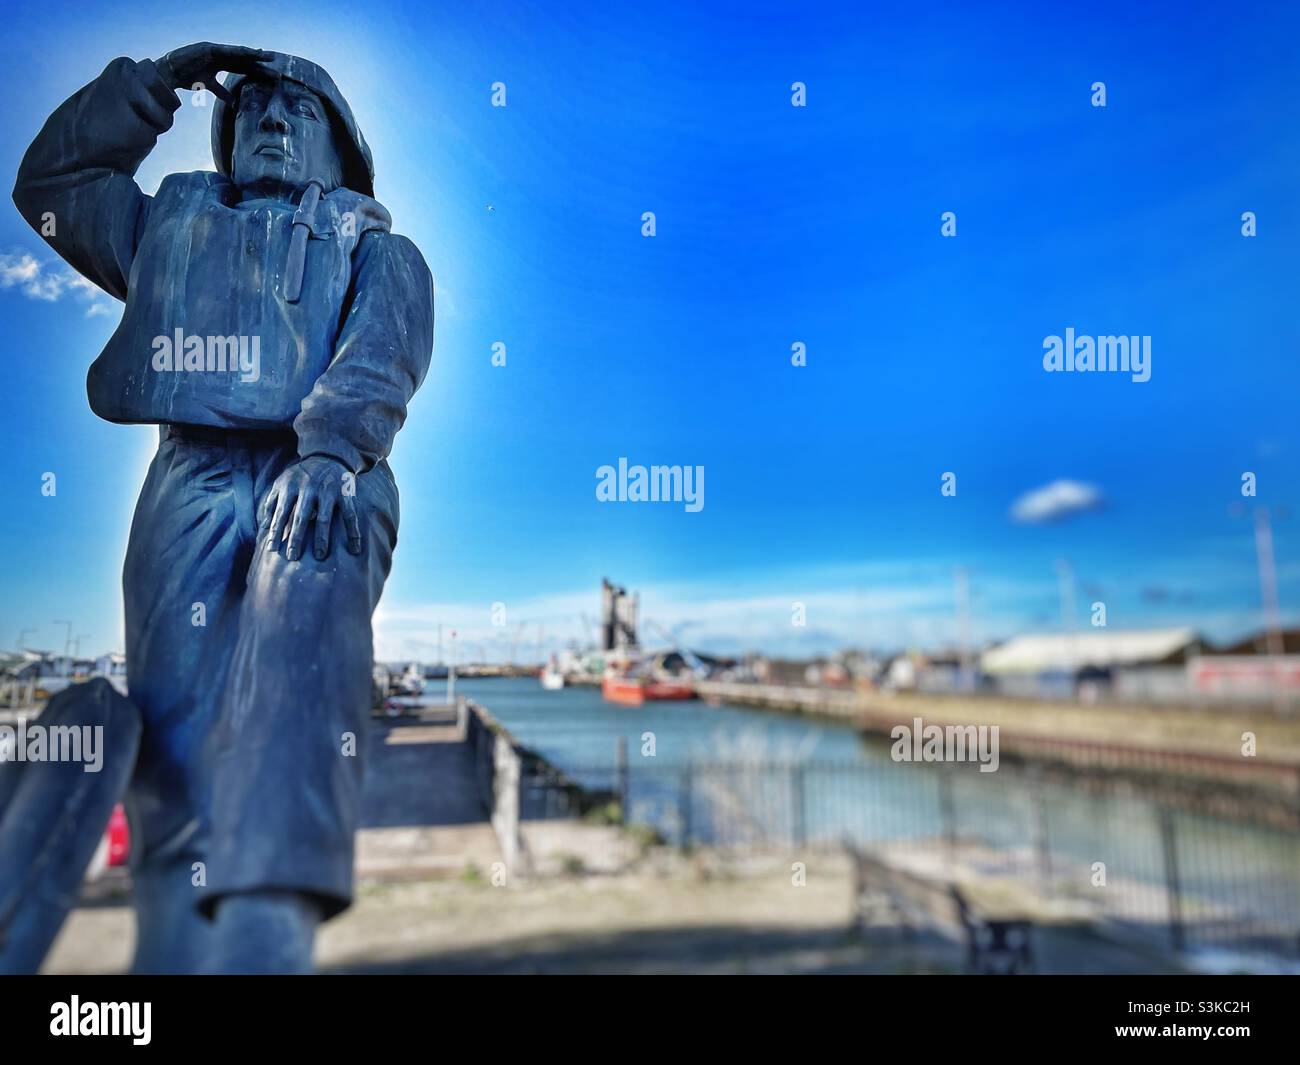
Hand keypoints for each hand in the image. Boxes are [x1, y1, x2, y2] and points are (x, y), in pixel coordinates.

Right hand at [156, 43, 275, 103]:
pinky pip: (226, 50)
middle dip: (261, 66)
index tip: (272, 78)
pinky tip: (251, 52)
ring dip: (254, 55)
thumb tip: (233, 102)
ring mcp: (215, 51)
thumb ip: (221, 92)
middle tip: (278, 71)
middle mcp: (220, 56)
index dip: (258, 73)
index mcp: (221, 64)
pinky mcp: (208, 48)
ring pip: (238, 53)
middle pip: (245, 61)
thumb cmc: (186, 77)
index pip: (244, 69)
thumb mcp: (208, 85)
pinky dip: (239, 51)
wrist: (170, 72)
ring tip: (269, 57)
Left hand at [259, 456, 362, 561]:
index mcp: (290, 486)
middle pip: (300, 517)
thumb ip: (272, 502)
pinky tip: (354, 548)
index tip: (272, 549)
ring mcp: (328, 491)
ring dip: (322, 538)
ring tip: (320, 556)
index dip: (276, 531)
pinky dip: (353, 532)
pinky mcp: (345, 494)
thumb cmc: (301, 475)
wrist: (328, 455)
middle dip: (296, 538)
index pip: (281, 512)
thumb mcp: (282, 482)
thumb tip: (263, 527)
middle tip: (292, 557)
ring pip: (324, 518)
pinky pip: (350, 516)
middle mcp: (309, 488)